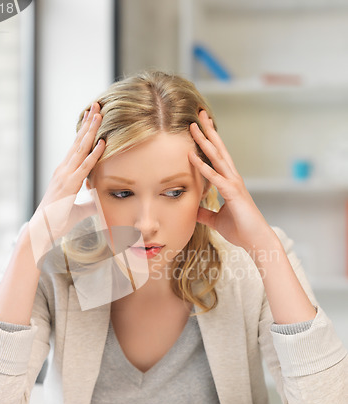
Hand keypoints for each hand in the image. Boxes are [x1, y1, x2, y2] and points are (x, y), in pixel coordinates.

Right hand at [29, 102, 104, 263]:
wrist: (43, 230)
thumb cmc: (58, 221)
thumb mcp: (80, 210)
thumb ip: (91, 204)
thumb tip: (101, 202)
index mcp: (65, 173)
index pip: (77, 147)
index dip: (85, 131)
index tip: (92, 116)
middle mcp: (64, 169)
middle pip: (78, 141)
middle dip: (88, 123)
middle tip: (97, 105)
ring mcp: (65, 175)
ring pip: (81, 148)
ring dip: (91, 131)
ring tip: (99, 114)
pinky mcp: (69, 184)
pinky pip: (85, 166)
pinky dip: (94, 154)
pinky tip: (103, 142)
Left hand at [189, 110, 273, 252]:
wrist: (256, 242)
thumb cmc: (240, 229)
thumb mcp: (216, 220)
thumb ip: (204, 213)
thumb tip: (192, 209)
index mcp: (229, 182)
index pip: (217, 157)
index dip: (208, 141)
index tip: (200, 127)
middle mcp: (232, 178)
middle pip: (218, 150)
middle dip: (208, 132)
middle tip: (198, 114)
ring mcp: (234, 184)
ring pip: (217, 158)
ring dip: (205, 142)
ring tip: (194, 126)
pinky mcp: (234, 194)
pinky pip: (216, 178)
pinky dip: (204, 167)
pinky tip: (193, 157)